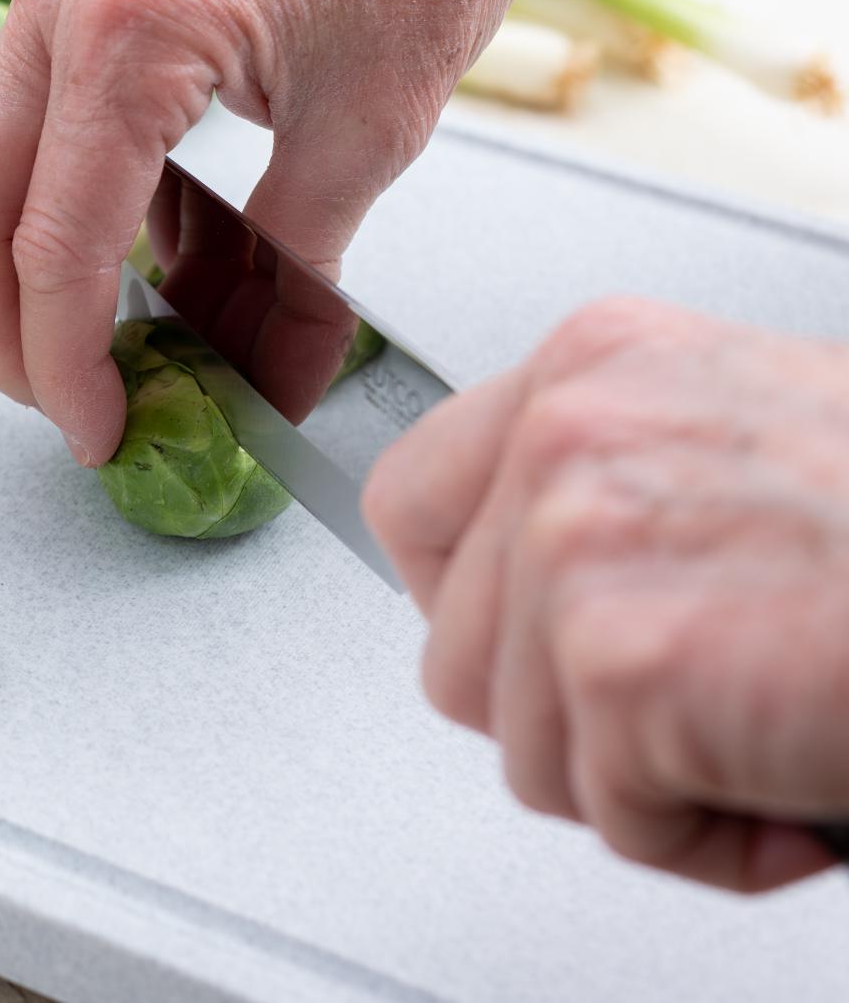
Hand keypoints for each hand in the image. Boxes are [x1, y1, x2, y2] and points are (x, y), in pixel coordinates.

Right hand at [0, 0, 580, 465]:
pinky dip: (48, 194)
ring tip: (81, 343)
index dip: (64, 367)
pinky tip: (124, 249)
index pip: (52, 248)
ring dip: (7, 264)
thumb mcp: (366, 139)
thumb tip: (261, 386)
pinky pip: (21, 111)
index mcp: (128, 34)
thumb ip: (289, 275)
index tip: (99, 435)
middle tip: (64, 404)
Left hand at [365, 297, 848, 890]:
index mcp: (596, 364)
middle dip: (573, 719)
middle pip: (456, 652)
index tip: (546, 650)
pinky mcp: (619, 658)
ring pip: (522, 747)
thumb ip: (620, 490)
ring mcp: (578, 537)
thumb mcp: (747, 449)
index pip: (412, 506)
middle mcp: (569, 431)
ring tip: (769, 737)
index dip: (467, 607)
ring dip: (650, 783)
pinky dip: (711, 842)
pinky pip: (611, 816)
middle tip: (702, 716)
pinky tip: (794, 782)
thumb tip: (524, 588)